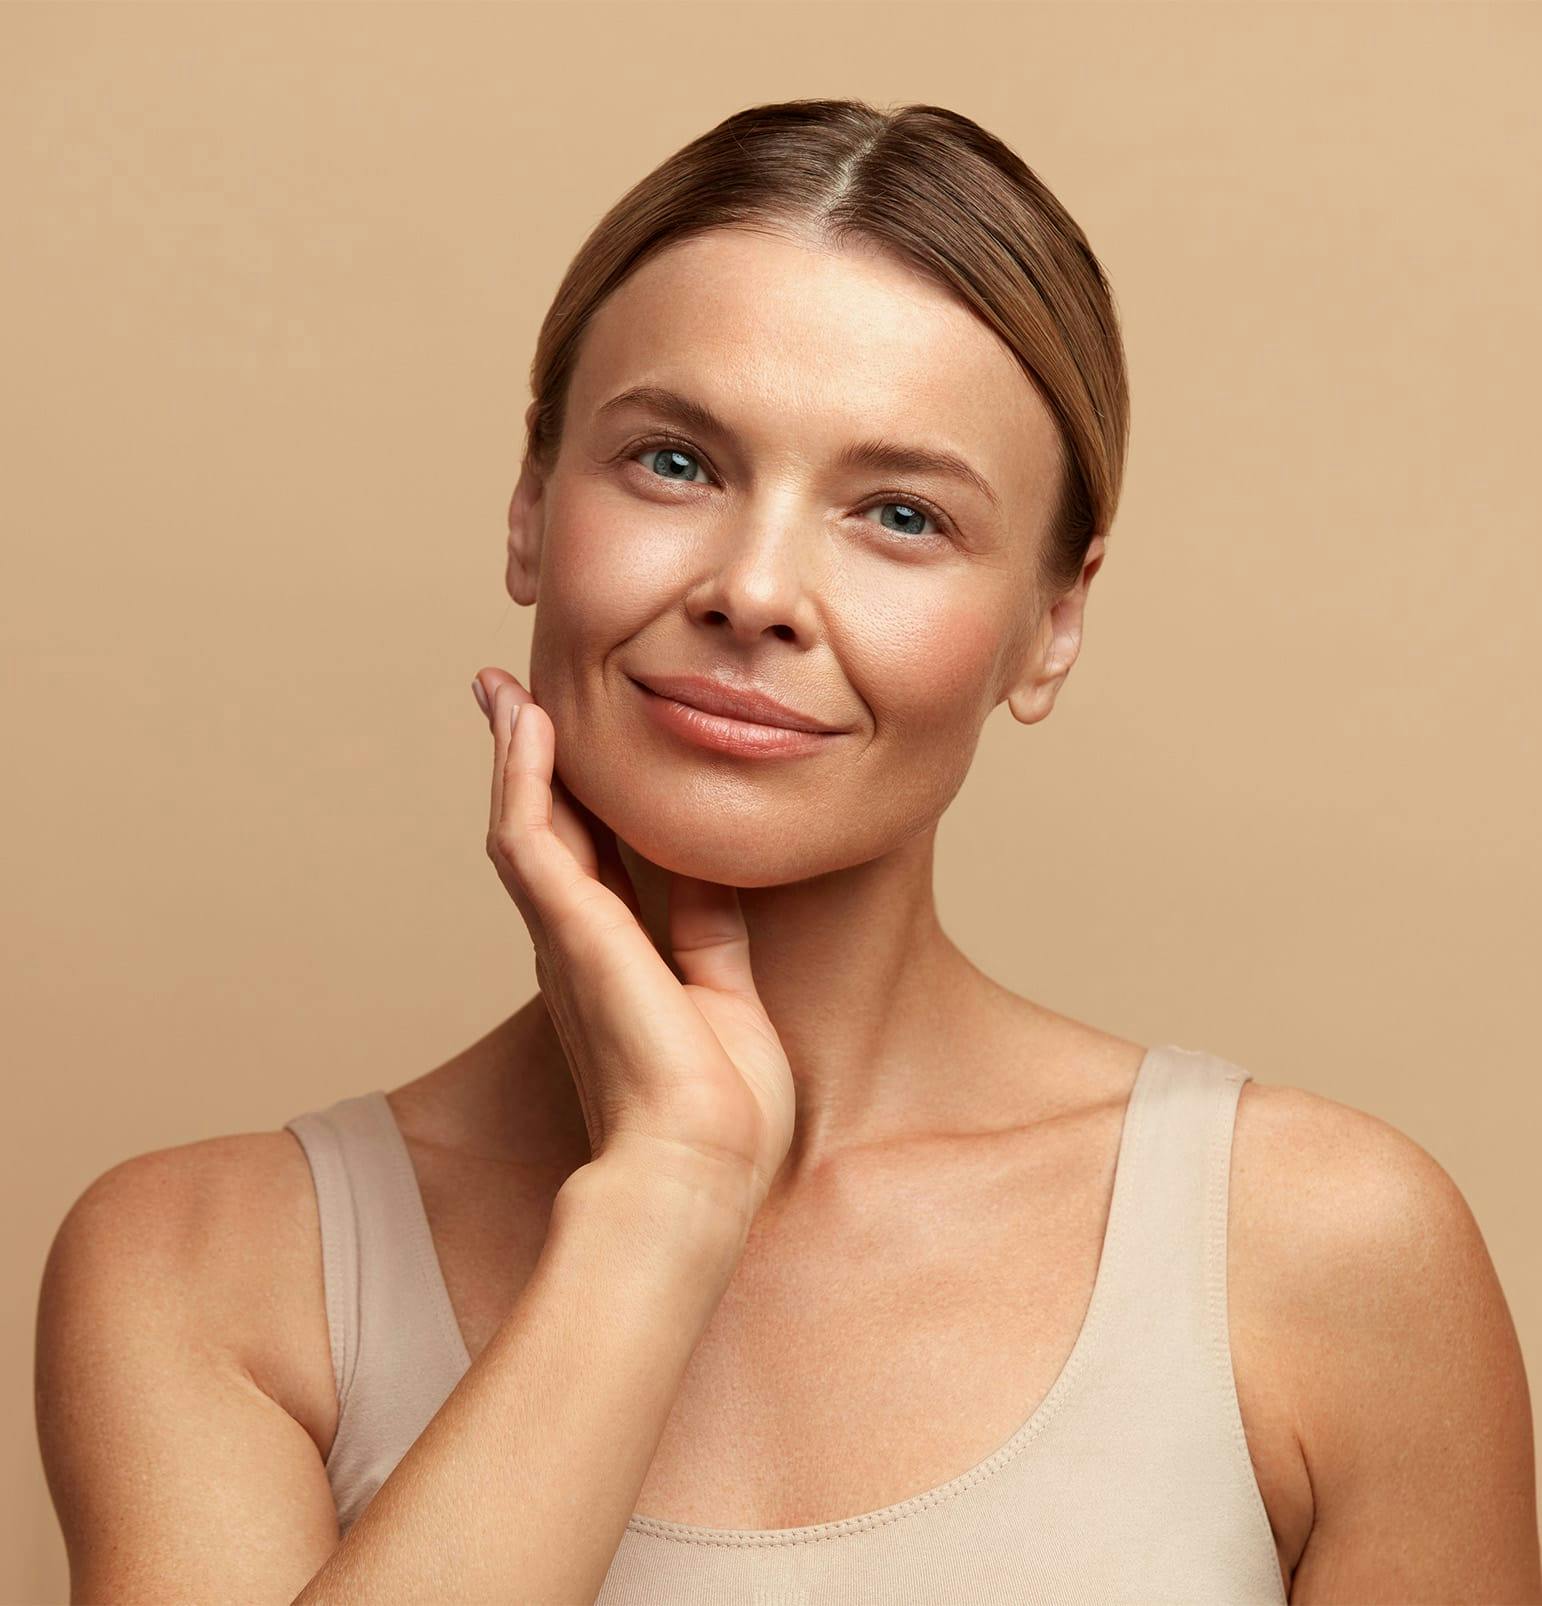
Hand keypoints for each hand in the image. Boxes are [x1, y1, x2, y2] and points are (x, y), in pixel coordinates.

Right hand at [471, 669, 795, 1219]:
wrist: (702, 1172)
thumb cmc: (720, 1112)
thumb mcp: (725, 992)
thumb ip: (709, 928)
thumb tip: (710, 868)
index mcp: (612, 960)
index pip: (587, 858)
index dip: (575, 798)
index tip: (573, 746)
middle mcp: (575, 942)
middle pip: (541, 830)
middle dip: (526, 763)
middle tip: (509, 697)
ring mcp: (566, 936)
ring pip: (522, 822)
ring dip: (514, 753)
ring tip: (506, 692)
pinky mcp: (570, 932)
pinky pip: (530, 836)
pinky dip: (525, 776)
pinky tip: (530, 724)